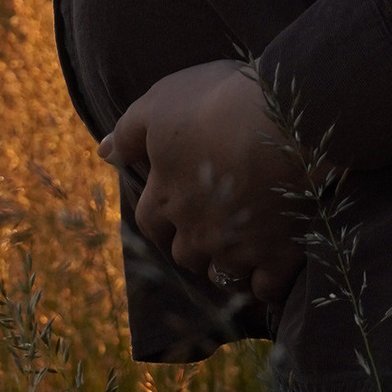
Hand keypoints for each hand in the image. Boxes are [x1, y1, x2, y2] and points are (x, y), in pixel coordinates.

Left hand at [104, 60, 307, 309]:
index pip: (150, 222)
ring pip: (222, 274)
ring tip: (242, 250)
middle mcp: (196, 231)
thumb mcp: (164, 102)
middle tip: (211, 230)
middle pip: (185, 254)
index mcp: (166, 197)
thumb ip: (129, 130)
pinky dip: (265, 285)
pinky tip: (272, 271)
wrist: (287, 122)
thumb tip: (104, 152)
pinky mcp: (279, 255)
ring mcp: (237, 248)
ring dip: (226, 265)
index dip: (161, 218)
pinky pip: (265, 288)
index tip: (173, 213)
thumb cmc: (220, 103)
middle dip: (193, 245)